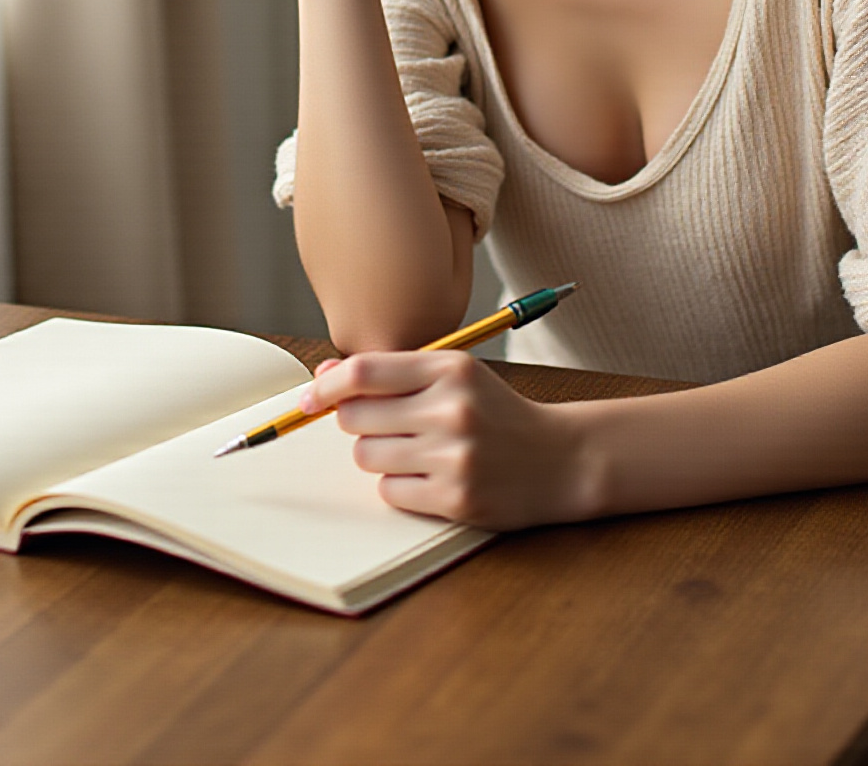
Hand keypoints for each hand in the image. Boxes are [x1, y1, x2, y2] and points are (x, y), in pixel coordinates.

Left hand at [302, 349, 587, 529]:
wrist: (559, 458)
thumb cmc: (496, 413)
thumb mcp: (455, 376)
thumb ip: (393, 373)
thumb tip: (328, 376)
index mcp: (450, 369)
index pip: (366, 372)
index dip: (327, 386)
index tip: (309, 398)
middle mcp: (452, 409)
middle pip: (356, 417)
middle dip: (358, 423)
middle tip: (386, 426)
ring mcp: (455, 456)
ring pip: (367, 457)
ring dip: (379, 457)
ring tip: (415, 451)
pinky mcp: (457, 498)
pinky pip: (390, 492)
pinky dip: (399, 487)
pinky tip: (430, 477)